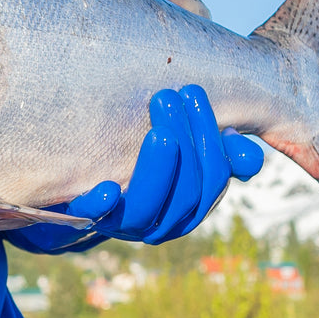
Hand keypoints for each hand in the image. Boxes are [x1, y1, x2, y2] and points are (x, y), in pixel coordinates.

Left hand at [14, 85, 262, 251]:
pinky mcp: (83, 218)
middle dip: (186, 144)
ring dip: (156, 169)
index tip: (192, 93)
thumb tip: (247, 156)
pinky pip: (95, 219)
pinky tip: (109, 187)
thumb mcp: (177, 148)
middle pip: (186, 196)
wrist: (71, 181)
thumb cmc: (134, 156)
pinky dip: (103, 205)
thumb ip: (213, 148)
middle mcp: (159, 222)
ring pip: (148, 211)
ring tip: (159, 131)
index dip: (209, 139)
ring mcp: (120, 224)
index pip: (212, 181)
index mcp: (186, 204)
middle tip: (168, 97)